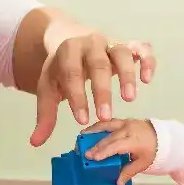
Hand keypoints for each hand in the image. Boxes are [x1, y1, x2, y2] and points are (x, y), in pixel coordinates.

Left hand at [30, 33, 155, 146]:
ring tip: (129, 99)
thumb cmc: (62, 71)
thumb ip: (45, 115)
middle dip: (102, 91)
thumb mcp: (49, 89)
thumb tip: (36, 142)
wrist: (74, 44)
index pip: (71, 73)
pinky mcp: (127, 46)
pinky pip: (141, 48)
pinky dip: (147, 61)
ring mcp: (110, 43)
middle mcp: (90, 43)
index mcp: (67, 51)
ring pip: (122, 53)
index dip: (77, 96)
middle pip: (98, 64)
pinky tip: (147, 80)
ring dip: (127, 75)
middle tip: (105, 117)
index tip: (83, 120)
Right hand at [82, 118, 157, 184]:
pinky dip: (98, 126)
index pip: (116, 146)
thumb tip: (118, 183)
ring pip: (107, 126)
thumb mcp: (143, 164)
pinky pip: (109, 122)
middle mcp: (129, 130)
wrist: (162, 136)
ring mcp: (126, 123)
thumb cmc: (152, 150)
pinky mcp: (123, 120)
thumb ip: (129, 172)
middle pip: (109, 138)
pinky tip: (90, 130)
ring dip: (93, 131)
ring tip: (82, 136)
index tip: (93, 157)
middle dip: (96, 146)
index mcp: (135, 141)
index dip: (104, 151)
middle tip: (85, 153)